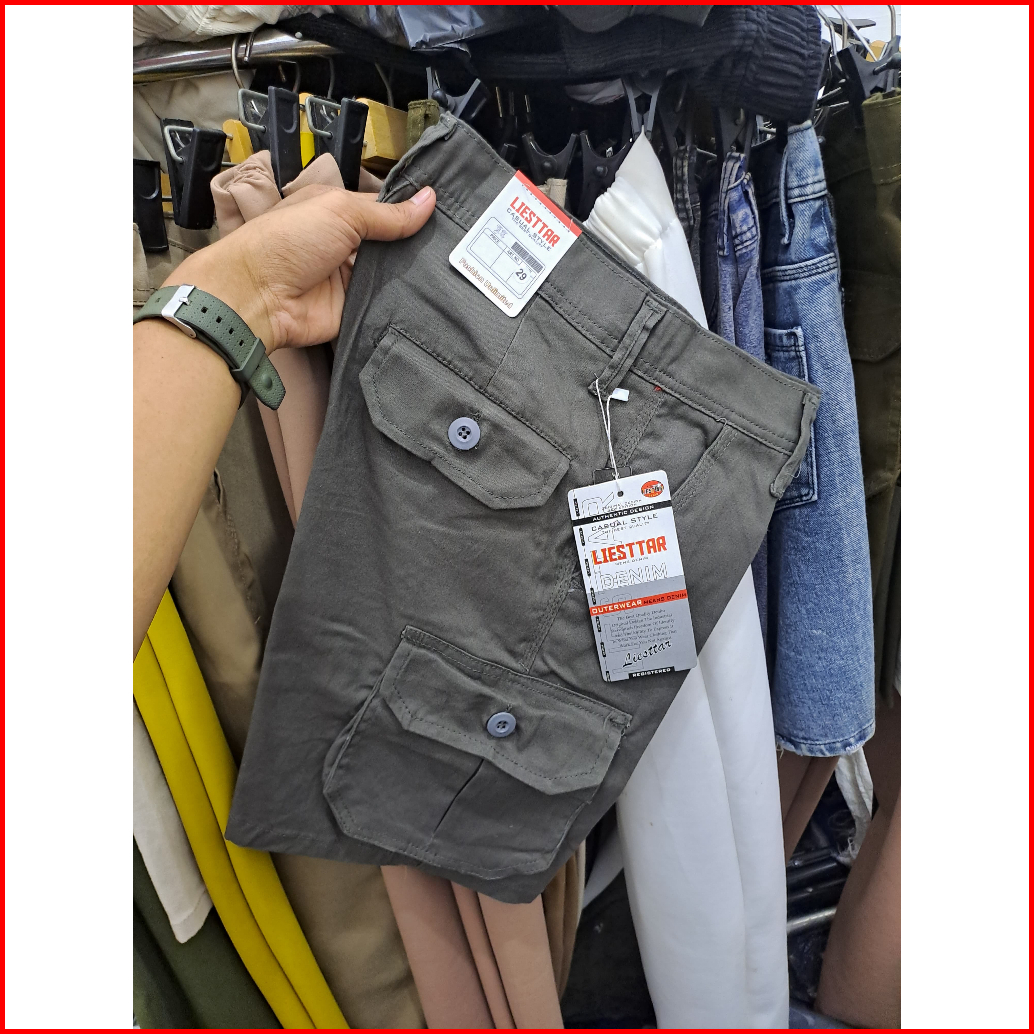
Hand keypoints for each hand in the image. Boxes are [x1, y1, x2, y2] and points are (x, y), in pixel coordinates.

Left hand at [167, 184, 435, 352]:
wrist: (259, 296)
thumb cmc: (287, 241)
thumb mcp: (341, 212)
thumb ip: (388, 213)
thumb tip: (429, 200)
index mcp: (337, 212)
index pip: (383, 210)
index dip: (411, 212)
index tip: (447, 214)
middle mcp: (344, 244)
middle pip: (390, 244)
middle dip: (415, 246)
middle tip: (454, 246)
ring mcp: (349, 279)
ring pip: (391, 276)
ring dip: (410, 275)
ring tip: (448, 269)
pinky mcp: (353, 310)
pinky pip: (384, 305)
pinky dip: (401, 303)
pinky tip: (430, 297)